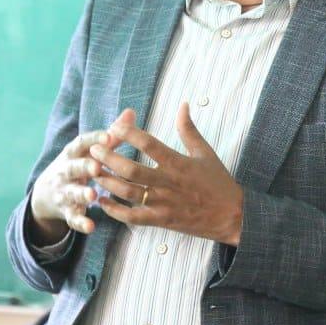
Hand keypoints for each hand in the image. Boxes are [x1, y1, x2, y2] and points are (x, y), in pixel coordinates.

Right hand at [28, 129, 115, 240]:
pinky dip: (80, 222)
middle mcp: (65, 171)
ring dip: (81, 194)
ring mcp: (63, 191)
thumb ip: (111, 134)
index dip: (94, 139)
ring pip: (72, 192)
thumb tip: (131, 112)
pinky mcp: (65, 211)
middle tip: (97, 166)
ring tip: (92, 196)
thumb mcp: (89, 150)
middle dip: (84, 167)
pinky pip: (72, 217)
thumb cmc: (78, 165)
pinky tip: (91, 226)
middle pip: (74, 167)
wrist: (46, 193)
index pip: (82, 143)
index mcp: (73, 153)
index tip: (109, 136)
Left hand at [89, 105, 243, 245]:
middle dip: (110, 158)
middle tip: (94, 150)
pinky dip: (116, 211)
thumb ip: (189, 129)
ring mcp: (164, 203)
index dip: (129, 134)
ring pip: (129, 192)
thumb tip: (183, 104)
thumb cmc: (218, 182)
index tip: (114, 128)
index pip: (149, 144)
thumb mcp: (205, 153)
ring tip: (93, 173)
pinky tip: (103, 202)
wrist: (232, 216)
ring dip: (108, 182)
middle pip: (132, 169)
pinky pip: (134, 217)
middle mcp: (168, 182)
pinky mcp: (162, 220)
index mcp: (178, 163)